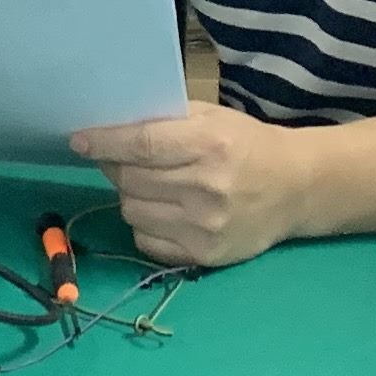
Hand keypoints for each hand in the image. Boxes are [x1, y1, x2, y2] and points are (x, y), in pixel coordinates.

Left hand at [70, 103, 313, 268]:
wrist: (296, 188)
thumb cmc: (248, 145)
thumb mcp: (213, 118)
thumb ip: (167, 121)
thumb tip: (110, 128)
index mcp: (210, 145)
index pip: (142, 146)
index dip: (105, 143)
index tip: (79, 141)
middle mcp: (207, 188)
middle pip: (131, 180)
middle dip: (115, 168)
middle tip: (120, 159)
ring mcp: (204, 227)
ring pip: (132, 212)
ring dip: (130, 196)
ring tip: (150, 185)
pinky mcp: (203, 256)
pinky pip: (145, 241)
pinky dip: (145, 224)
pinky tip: (164, 210)